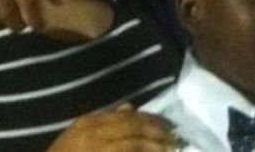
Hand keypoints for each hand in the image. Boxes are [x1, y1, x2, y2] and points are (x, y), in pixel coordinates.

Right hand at [46, 105, 176, 151]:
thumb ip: (104, 120)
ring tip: (170, 148)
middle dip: (157, 132)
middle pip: (133, 128)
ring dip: (155, 146)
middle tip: (174, 137)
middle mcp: (93, 133)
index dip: (149, 119)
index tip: (166, 124)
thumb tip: (130, 107)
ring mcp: (99, 149)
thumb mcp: (79, 134)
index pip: (126, 116)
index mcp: (89, 122)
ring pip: (134, 143)